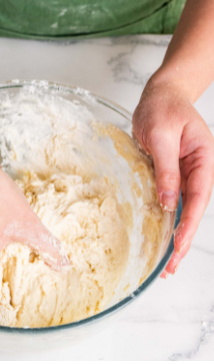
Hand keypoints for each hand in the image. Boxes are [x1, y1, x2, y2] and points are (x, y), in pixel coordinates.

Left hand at [133, 77, 213, 275]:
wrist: (160, 95)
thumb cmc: (162, 108)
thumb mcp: (159, 136)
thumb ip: (165, 168)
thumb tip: (167, 202)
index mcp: (203, 159)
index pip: (199, 198)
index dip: (189, 225)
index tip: (179, 247)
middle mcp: (198, 170)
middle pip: (193, 211)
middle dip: (183, 241)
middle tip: (170, 268)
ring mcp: (186, 175)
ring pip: (182, 211)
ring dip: (175, 237)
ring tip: (166, 265)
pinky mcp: (171, 178)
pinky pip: (170, 204)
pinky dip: (165, 223)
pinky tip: (159, 240)